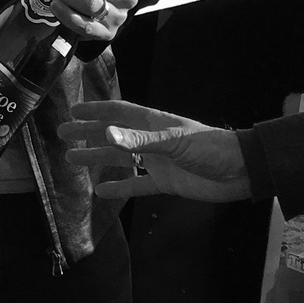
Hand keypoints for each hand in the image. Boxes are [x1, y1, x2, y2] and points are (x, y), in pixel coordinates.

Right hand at [59, 100, 254, 202]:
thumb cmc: (209, 148)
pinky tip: (101, 191)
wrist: (240, 172)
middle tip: (63, 135)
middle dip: (88, 134)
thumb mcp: (174, 141)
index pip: (118, 112)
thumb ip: (140, 139)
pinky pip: (137, 185)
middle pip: (113, 135)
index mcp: (153, 123)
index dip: (95, 111)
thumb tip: (106, 135)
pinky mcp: (165, 183)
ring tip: (72, 159)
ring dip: (97, 159)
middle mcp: (151, 141)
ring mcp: (157, 162)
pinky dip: (119, 188)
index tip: (73, 110)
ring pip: (120, 160)